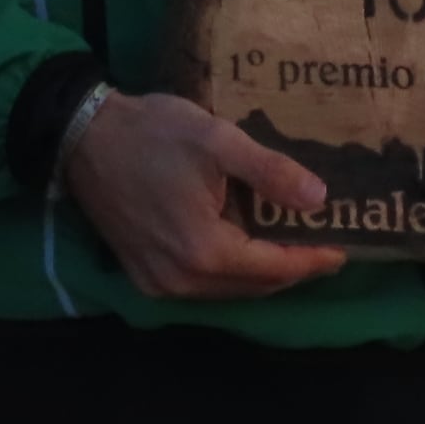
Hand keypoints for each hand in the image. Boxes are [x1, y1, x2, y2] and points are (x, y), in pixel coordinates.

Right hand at [60, 92, 346, 299]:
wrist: (82, 136)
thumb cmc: (152, 133)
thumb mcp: (217, 141)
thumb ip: (270, 172)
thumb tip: (320, 200)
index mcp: (204, 251)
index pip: (273, 268)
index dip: (310, 261)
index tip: (342, 251)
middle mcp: (182, 281)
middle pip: (252, 286)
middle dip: (289, 269)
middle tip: (319, 247)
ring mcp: (158, 284)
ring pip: (225, 290)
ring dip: (258, 272)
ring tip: (286, 246)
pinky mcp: (141, 276)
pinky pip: (198, 286)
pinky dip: (226, 273)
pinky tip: (239, 249)